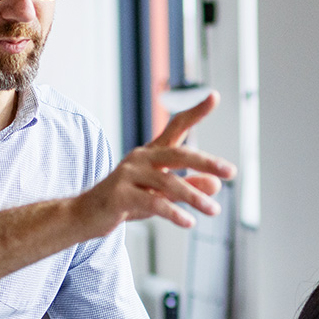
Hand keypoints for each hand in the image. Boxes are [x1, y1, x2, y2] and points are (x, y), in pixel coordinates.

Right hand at [75, 91, 235, 235]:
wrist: (87, 215)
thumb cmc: (128, 201)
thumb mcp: (162, 194)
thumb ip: (188, 187)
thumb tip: (216, 185)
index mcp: (152, 153)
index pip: (177, 126)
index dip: (196, 112)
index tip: (214, 96)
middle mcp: (141, 158)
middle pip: (179, 155)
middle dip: (206, 162)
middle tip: (231, 172)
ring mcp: (128, 175)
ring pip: (168, 182)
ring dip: (194, 198)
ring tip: (214, 210)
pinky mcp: (120, 195)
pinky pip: (153, 203)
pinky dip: (173, 213)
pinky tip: (188, 222)